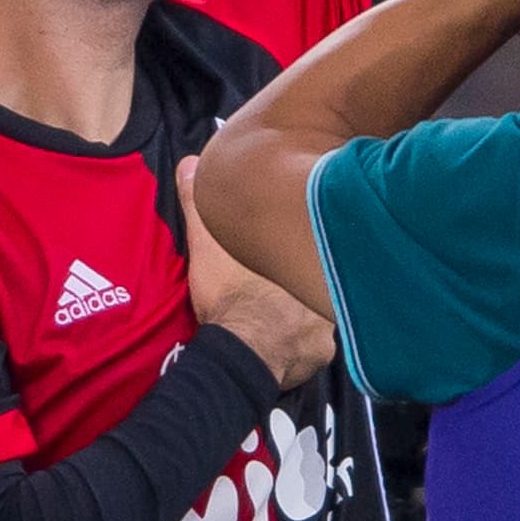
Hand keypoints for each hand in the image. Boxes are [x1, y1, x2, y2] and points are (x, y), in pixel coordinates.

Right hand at [178, 156, 335, 387]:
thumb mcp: (210, 242)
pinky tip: (281, 344)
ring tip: (279, 317)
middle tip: (279, 288)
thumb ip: (202, 203)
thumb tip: (190, 162)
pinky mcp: (319, 358)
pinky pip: (314, 350)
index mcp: (309, 257)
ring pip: (320, 317)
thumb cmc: (230, 292)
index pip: (317, 244)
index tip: (288, 250)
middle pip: (320, 281)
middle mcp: (327, 291)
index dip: (304, 244)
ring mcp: (329, 326)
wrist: (237, 351)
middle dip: (304, 283)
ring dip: (304, 317)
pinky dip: (300, 349)